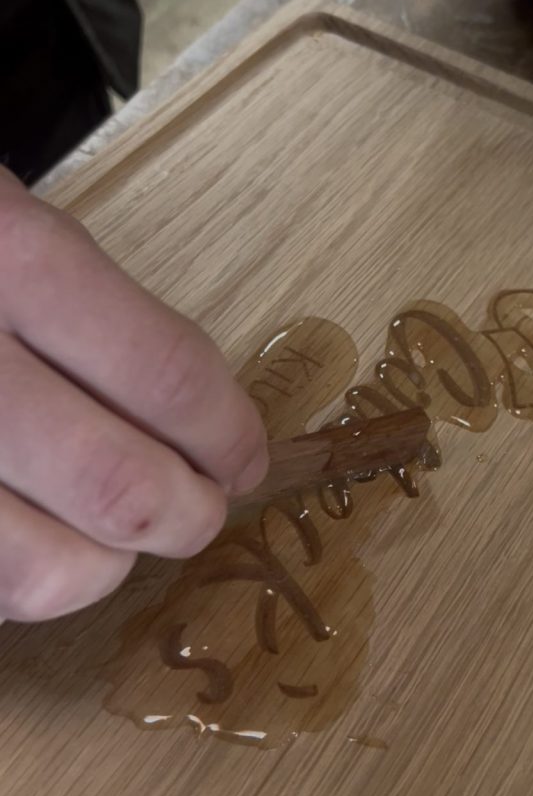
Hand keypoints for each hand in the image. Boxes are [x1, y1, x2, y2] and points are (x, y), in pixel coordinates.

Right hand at [0, 169, 267, 622]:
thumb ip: (83, 309)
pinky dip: (15, 578)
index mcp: (3, 253)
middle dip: (184, 514)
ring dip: (100, 566)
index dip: (227, 431)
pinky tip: (26, 535)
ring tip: (112, 536)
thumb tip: (188, 415)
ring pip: (36, 571)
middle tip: (200, 510)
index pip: (163, 373)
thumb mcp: (0, 218)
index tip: (245, 456)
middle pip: (116, 487)